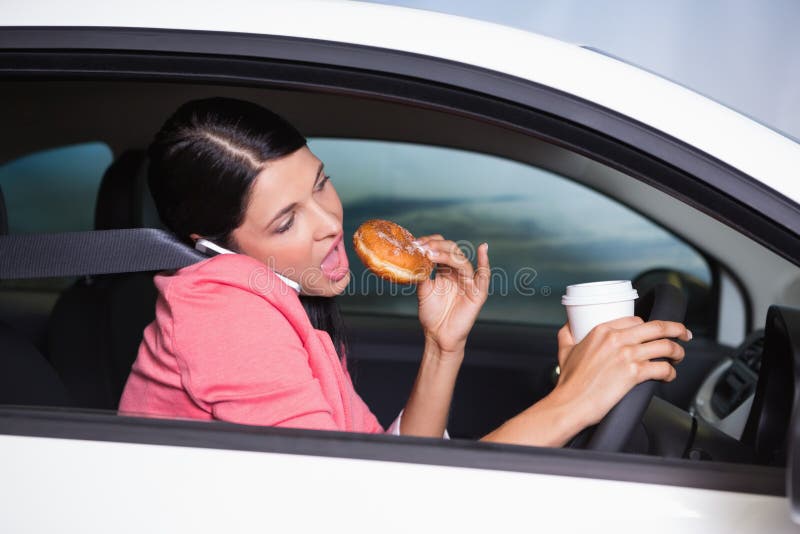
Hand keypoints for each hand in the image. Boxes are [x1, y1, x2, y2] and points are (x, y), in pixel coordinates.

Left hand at [415, 236, 489, 357]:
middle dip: (437, 247)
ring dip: (447, 255)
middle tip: (422, 247)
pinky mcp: (477, 293)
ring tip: (431, 253)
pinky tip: (483, 249)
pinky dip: (485, 262)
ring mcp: (469, 282)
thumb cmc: (432, 314)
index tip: (416, 243)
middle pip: (452, 251)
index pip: (442, 248)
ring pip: (462, 261)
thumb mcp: (423, 290)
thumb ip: (423, 273)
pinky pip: (483, 276)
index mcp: (446, 270)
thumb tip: (416, 257)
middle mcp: (458, 273)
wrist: (438, 336)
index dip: (431, 243)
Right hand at [552, 316, 691, 426]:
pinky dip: (671, 372)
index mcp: (602, 331)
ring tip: (678, 357)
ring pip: (665, 346)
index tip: (655, 331)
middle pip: (657, 327)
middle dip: (676, 329)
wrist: (571, 403)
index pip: (636, 320)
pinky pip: (663, 368)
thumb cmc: (569, 381)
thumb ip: (567, 334)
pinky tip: (669, 376)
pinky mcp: (634, 374)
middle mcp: (617, 339)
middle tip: (683, 334)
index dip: (649, 325)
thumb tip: (569, 326)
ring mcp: (627, 355)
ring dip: (677, 351)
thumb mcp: (565, 349)